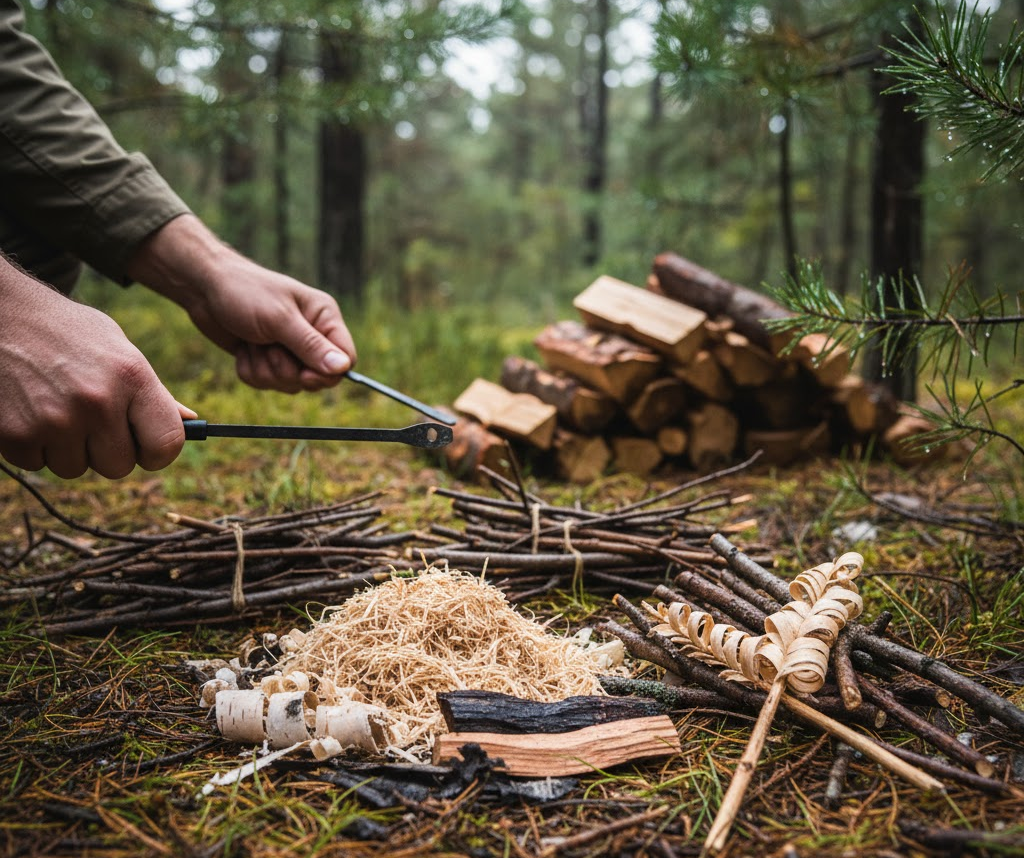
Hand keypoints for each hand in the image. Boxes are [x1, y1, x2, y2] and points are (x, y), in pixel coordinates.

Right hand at [0, 257, 191, 478]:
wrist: (0, 313)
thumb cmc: (68, 333)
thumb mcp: (119, 350)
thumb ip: (152, 391)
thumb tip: (190, 422)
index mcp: (132, 377)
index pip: (167, 444)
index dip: (157, 452)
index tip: (145, 446)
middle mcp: (98, 401)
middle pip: (120, 466)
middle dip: (107, 450)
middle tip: (89, 419)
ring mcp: (55, 419)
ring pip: (75, 469)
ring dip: (67, 448)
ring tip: (55, 407)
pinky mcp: (15, 433)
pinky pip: (36, 465)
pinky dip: (32, 446)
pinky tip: (29, 410)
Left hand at [127, 215, 356, 393]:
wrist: (204, 288)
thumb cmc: (244, 292)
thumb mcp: (279, 319)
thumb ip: (311, 346)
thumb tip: (343, 368)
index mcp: (323, 318)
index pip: (346, 358)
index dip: (327, 373)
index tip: (305, 375)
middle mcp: (311, 335)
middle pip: (316, 378)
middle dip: (286, 370)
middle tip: (268, 347)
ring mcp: (288, 350)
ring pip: (289, 384)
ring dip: (264, 369)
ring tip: (252, 342)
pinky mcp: (267, 360)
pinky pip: (266, 384)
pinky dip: (250, 370)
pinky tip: (243, 348)